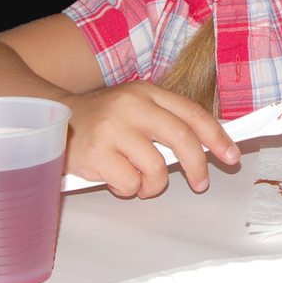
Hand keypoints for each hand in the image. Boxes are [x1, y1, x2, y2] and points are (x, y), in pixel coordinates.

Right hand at [60, 81, 239, 198]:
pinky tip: (116, 180)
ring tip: (140, 181)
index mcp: (145, 93)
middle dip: (197, 166)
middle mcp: (131, 106)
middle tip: (200, 183)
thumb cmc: (100, 120)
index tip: (231, 155)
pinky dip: (128, 189)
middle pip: (182, 138)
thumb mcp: (133, 108)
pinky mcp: (95, 154)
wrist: (50, 119)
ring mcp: (112, 129)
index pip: (192, 113)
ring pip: (156, 168)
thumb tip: (205, 147)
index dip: (217, 136)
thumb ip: (165, 122)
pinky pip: (129, 183)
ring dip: (153, 184)